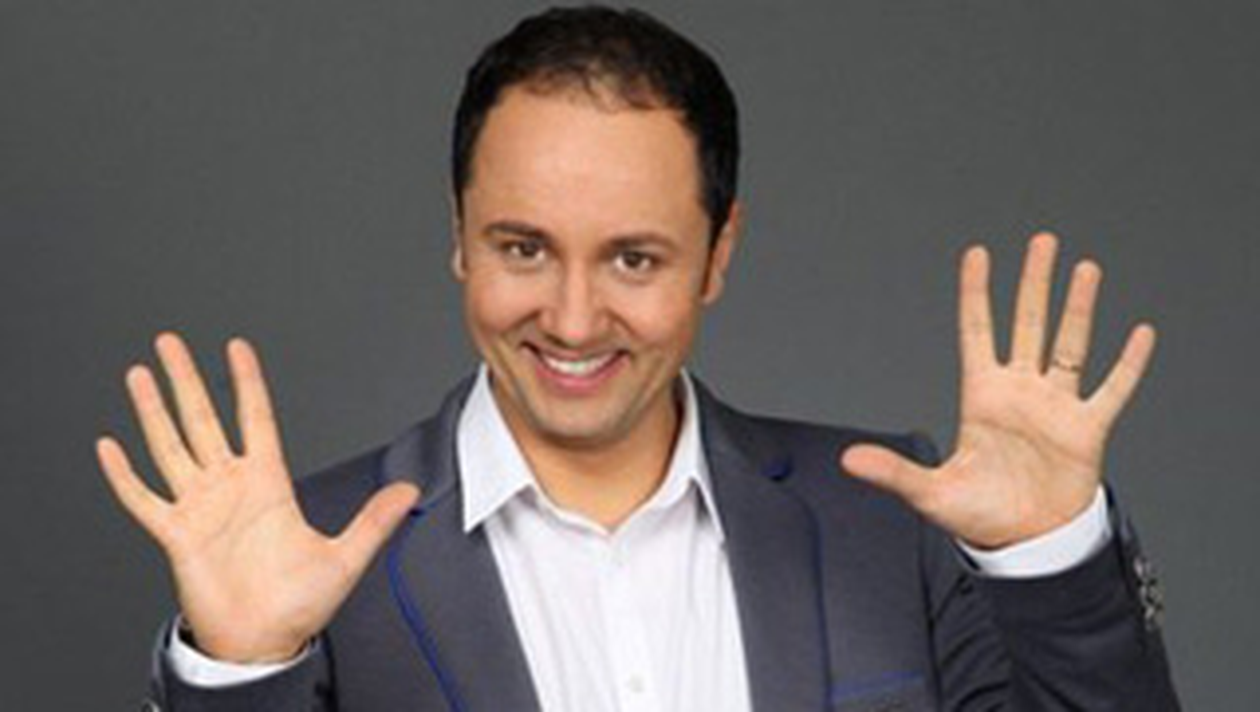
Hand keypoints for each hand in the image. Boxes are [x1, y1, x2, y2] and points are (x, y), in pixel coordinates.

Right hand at [96, 333, 418, 661]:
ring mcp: (200, 508)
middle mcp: (230, 488)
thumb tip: (409, 491)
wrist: (263, 642)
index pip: (255, 418)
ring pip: (170, 448)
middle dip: (186, 380)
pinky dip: (125, 476)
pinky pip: (144, 499)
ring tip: (139, 375)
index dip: (246, 382)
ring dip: (153, 412)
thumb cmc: (300, 604)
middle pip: (203, 420)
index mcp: (268, 484)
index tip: (237, 347)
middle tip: (171, 343)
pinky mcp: (175, 536)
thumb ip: (374, 521)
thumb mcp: (345, 558)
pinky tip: (109, 447)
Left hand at [842, 233, 1155, 548]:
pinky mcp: (1087, 430)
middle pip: (1028, 324)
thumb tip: (847, 460)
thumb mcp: (930, 492)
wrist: (1025, 544)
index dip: (977, 293)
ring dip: (1078, 308)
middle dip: (1034, 283)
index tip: (977, 253)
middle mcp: (1019, 393)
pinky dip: (1127, 364)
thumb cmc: (978, 516)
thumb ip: (894, 472)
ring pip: (1070, 344)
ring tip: (1086, 269)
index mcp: (981, 397)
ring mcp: (1055, 408)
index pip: (977, 332)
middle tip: (1042, 241)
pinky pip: (1111, 390)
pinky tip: (1140, 332)